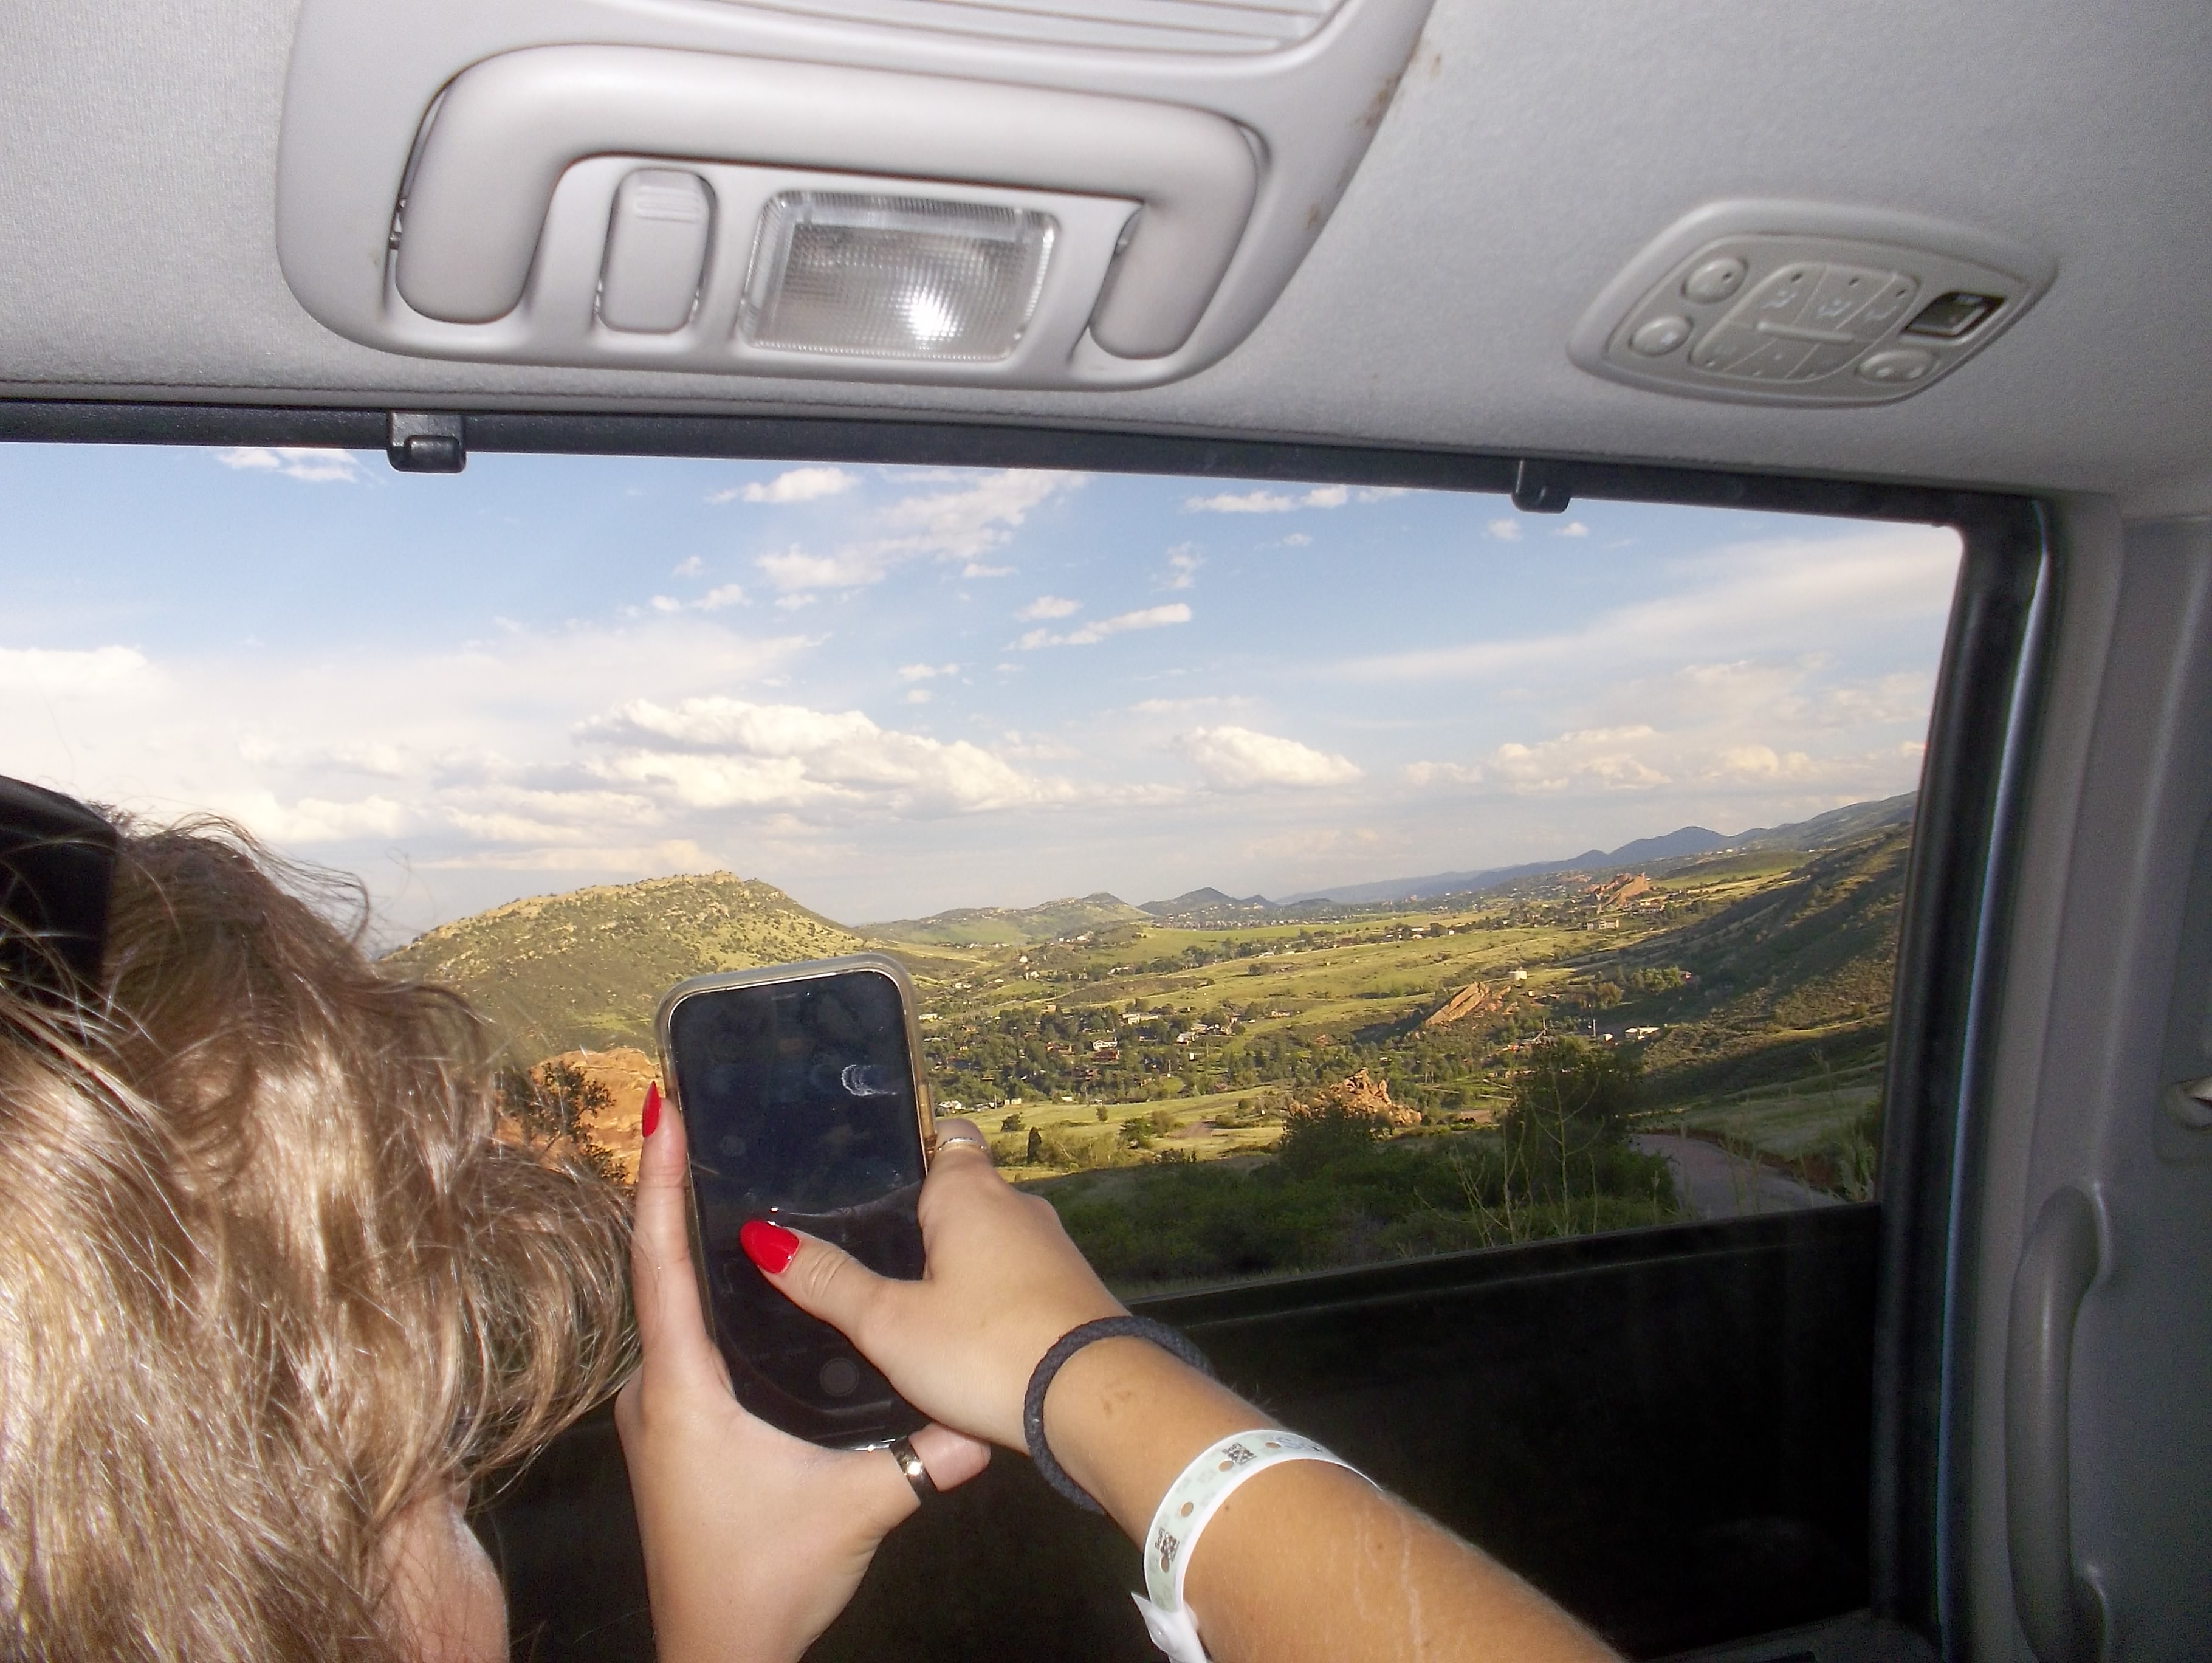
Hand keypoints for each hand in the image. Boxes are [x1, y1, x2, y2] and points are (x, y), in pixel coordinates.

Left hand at [616, 1087, 989, 1662]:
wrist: (718, 1655)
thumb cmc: (766, 1581)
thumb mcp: (858, 1506)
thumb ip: (927, 1454)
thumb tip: (992, 1415)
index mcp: (684, 1389)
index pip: (662, 1261)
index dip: (659, 1180)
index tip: (659, 1110)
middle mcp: (656, 1387)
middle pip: (657, 1266)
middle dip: (675, 1185)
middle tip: (699, 1110)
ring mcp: (658, 1409)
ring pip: (670, 1303)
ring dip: (691, 1237)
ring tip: (721, 1166)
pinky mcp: (673, 1427)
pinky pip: (682, 1334)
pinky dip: (704, 1286)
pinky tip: (744, 1268)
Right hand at [736, 1121, 1125, 1450]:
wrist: (1097, 1404)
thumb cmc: (986, 1350)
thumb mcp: (889, 1323)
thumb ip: (828, 1282)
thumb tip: (766, 1238)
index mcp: (971, 1192)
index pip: (944, 1136)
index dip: (910, 1149)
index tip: (871, 1181)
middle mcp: (1018, 1207)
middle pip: (964, 1191)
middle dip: (923, 1218)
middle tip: (869, 1254)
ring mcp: (1053, 1251)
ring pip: (992, 1239)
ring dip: (957, 1263)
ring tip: (905, 1302)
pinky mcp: (1072, 1295)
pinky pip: (1017, 1279)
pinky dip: (988, 1297)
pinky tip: (960, 1337)